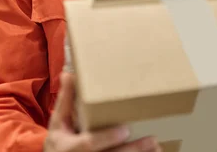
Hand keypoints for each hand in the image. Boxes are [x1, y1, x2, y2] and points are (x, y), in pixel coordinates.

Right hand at [43, 72, 160, 151]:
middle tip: (152, 140)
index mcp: (69, 147)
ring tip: (156, 147)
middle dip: (132, 150)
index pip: (89, 144)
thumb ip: (66, 100)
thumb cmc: (60, 140)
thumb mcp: (59, 121)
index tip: (125, 129)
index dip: (107, 138)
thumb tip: (69, 73)